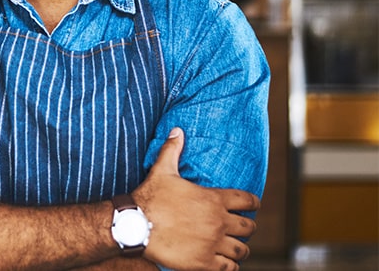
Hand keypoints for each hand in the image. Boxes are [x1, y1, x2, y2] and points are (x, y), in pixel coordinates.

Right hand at [134, 128, 258, 270]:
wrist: (134, 226)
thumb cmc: (149, 198)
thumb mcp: (162, 171)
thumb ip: (172, 150)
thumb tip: (177, 130)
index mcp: (213, 199)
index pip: (247, 201)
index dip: (253, 203)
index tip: (252, 206)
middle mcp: (218, 222)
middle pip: (249, 227)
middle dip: (246, 227)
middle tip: (239, 228)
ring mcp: (212, 243)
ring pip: (242, 250)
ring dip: (239, 248)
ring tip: (233, 247)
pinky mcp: (204, 262)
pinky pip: (229, 268)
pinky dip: (230, 266)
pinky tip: (224, 262)